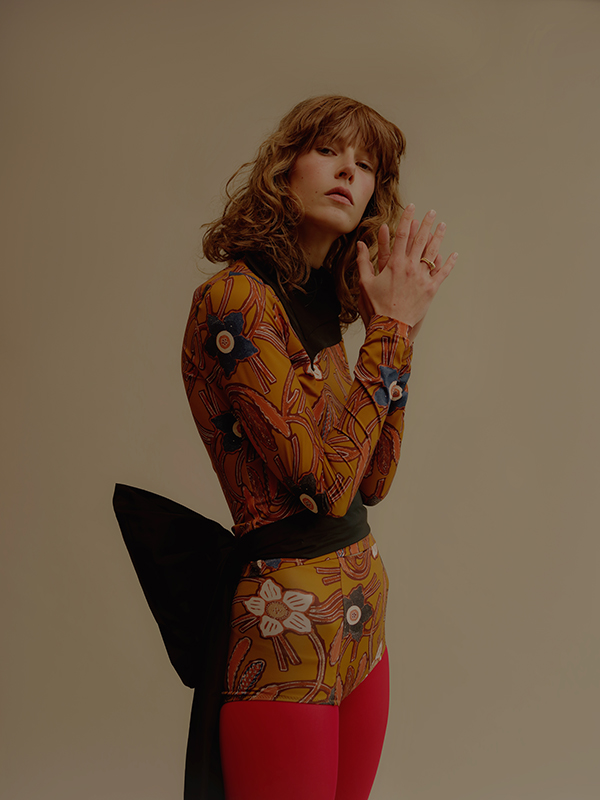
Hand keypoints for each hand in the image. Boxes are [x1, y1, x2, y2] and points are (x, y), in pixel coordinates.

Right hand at [356, 204, 456, 328]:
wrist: (390, 326)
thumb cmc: (376, 306)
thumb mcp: (365, 283)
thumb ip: (363, 262)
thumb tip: (359, 245)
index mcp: (394, 263)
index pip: (402, 235)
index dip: (407, 219)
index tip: (411, 207)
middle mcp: (410, 267)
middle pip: (421, 240)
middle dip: (427, 224)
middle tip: (432, 212)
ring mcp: (422, 278)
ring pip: (433, 253)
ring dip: (439, 238)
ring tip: (443, 226)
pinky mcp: (431, 289)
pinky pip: (442, 273)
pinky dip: (449, 263)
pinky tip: (454, 254)